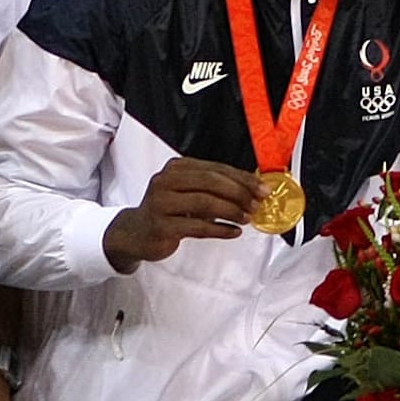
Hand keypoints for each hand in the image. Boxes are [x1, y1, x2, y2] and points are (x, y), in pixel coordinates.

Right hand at [103, 156, 262, 271]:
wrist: (136, 233)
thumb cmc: (169, 211)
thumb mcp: (189, 193)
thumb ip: (215, 189)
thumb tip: (253, 190)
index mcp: (177, 168)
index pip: (216, 168)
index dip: (242, 178)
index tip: (262, 188)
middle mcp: (166, 181)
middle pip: (211, 182)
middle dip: (239, 193)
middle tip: (257, 204)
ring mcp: (161, 203)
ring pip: (204, 203)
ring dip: (231, 211)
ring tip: (246, 218)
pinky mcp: (161, 226)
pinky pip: (197, 227)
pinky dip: (220, 229)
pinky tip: (233, 232)